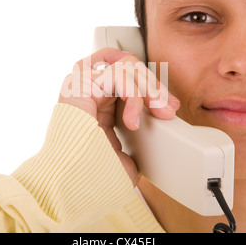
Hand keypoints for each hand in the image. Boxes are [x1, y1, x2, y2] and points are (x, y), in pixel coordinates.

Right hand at [58, 47, 179, 184]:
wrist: (75, 181)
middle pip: (128, 62)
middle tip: (168, 110)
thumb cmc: (95, 170)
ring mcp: (82, 83)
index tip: (170, 108)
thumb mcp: (125, 145)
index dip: (152, 85)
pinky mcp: (79, 84)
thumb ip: (137, 126)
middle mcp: (89, 87)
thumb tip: (161, 118)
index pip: (127, 73)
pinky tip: (132, 122)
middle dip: (155, 85)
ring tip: (156, 114)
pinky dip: (133, 96)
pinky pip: (118, 76)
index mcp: (98, 99)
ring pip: (126, 63)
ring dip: (148, 88)